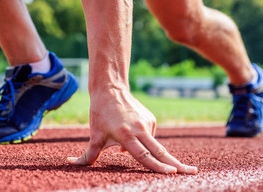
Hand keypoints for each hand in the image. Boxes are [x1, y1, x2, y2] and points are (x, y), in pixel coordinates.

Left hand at [67, 88, 197, 173]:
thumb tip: (69, 163)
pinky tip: (130, 130)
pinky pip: (150, 135)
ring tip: (122, 133)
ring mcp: (147, 123)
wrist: (111, 89)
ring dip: (151, 152)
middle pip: (160, 151)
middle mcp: (139, 129)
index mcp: (126, 135)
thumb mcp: (94, 135)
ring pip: (154, 144)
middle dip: (177, 164)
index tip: (173, 173)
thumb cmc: (100, 114)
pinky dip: (143, 139)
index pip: (144, 155)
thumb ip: (87, 155)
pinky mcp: (151, 118)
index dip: (158, 166)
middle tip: (193, 172)